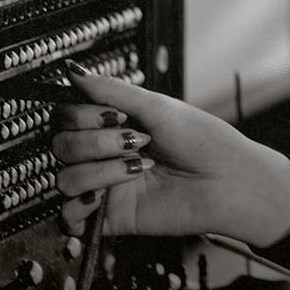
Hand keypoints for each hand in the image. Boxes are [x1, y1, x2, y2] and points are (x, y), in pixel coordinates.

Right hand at [49, 73, 289, 246]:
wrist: (229, 182)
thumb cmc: (205, 142)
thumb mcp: (158, 106)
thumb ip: (112, 91)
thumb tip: (74, 72)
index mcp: (113, 126)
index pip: (65, 117)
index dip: (81, 114)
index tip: (116, 116)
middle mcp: (105, 155)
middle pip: (60, 144)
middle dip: (96, 140)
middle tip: (136, 141)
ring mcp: (106, 186)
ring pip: (64, 177)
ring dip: (100, 169)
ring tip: (139, 167)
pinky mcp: (109, 217)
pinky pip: (68, 215)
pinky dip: (80, 205)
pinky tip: (105, 196)